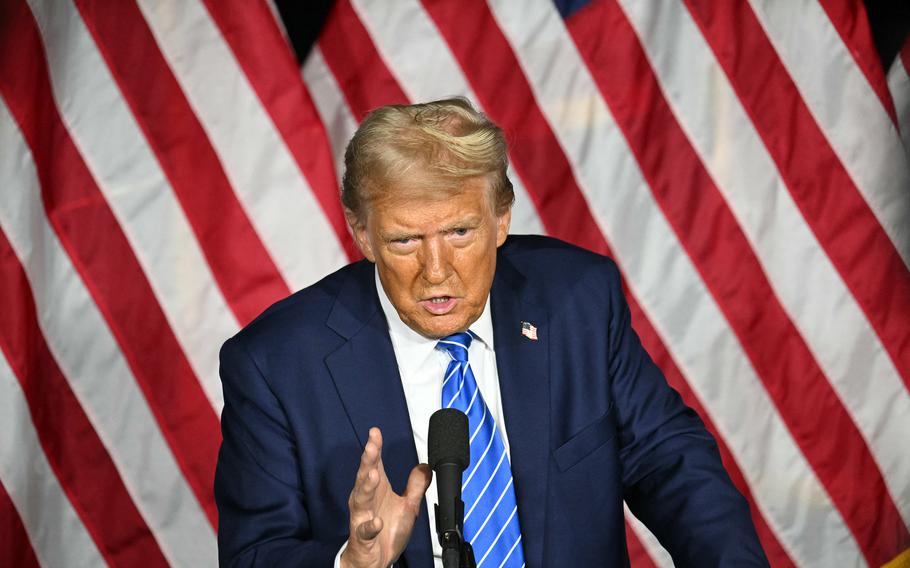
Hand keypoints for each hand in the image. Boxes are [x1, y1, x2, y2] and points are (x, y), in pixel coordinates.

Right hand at [340, 427, 431, 567]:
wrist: (376, 561)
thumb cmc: (387, 531)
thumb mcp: (408, 506)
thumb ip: (415, 486)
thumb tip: (425, 466)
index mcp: (377, 490)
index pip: (374, 464)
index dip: (375, 448)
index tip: (375, 432)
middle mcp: (367, 501)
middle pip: (365, 476)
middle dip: (368, 461)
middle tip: (371, 446)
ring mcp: (362, 518)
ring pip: (361, 500)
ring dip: (367, 487)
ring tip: (374, 474)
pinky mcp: (363, 537)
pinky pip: (365, 530)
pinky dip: (370, 525)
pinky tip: (377, 521)